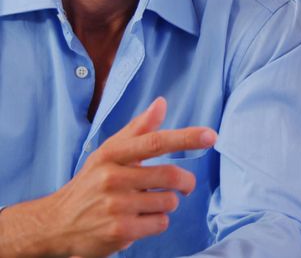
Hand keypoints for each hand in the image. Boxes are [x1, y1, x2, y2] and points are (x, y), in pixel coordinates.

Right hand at [0, 97, 215, 257]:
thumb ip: (138, 130)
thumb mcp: (108, 154)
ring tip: (146, 204)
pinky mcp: (120, 230)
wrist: (55, 224)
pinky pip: (160, 223)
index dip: (186, 138)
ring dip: (166, 203)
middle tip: (183, 185)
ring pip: (169, 201)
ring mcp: (115, 205)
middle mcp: (112, 178)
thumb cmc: (90, 184)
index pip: (155, 142)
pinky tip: (138, 220)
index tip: (211, 135)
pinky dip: (156, 222)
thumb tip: (161, 103)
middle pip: (171, 175)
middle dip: (185, 182)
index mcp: (112, 154)